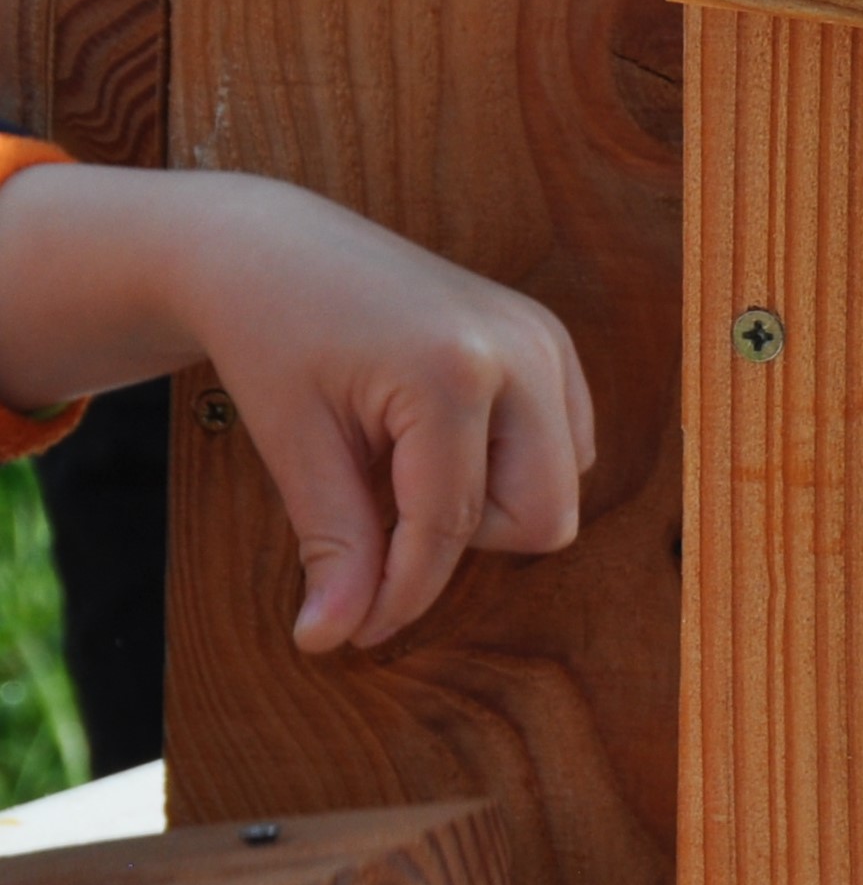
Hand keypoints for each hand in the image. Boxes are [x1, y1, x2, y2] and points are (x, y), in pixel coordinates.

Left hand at [0, 168, 593, 652]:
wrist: (275, 246)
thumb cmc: (273, 337)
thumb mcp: (294, 446)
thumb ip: (334, 545)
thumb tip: (332, 639)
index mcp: (454, 371)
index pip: (451, 525)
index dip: (402, 593)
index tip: (352, 635)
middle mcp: (524, 351)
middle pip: (546, 516)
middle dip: (461, 543)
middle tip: (379, 524)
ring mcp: (547, 339)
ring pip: (564, 484)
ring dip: (488, 503)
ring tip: (401, 469)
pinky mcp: (551, 339)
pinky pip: (568, 442)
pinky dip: (511, 466)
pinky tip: (438, 443)